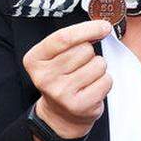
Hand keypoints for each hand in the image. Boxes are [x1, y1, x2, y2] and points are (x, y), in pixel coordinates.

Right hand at [22, 19, 113, 139]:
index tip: (104, 26)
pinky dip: (104, 82)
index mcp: (35, 60)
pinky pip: (106, 81)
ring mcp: (61, 93)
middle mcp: (44, 77)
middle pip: (84, 50)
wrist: (60, 114)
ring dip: (98, 68)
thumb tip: (102, 27)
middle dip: (90, 53)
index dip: (88, 29)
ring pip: (98, 64)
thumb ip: (73, 39)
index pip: (63, 37)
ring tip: (86, 78)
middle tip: (81, 65)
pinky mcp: (78, 105)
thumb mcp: (56, 56)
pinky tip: (91, 88)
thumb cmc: (63, 77)